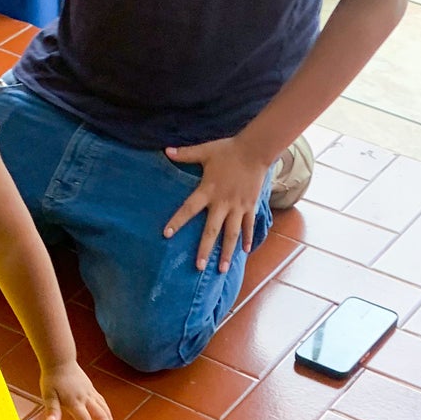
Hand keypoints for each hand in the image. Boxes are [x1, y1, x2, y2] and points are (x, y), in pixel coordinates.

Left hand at [42, 360, 114, 419]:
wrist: (60, 361)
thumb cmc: (52, 379)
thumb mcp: (48, 395)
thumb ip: (52, 410)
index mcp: (74, 401)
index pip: (84, 418)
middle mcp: (86, 398)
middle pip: (101, 416)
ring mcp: (91, 394)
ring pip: (106, 411)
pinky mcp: (92, 391)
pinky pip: (104, 404)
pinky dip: (108, 415)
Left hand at [164, 134, 270, 273]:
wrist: (255, 149)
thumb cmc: (228, 150)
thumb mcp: (205, 150)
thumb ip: (185, 154)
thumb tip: (165, 150)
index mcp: (208, 191)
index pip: (189, 208)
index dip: (178, 221)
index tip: (167, 234)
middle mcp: (223, 203)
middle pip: (212, 231)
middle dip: (205, 250)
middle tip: (199, 268)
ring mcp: (238, 207)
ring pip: (231, 234)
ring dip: (227, 252)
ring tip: (222, 269)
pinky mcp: (250, 206)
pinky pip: (248, 226)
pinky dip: (248, 238)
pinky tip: (246, 252)